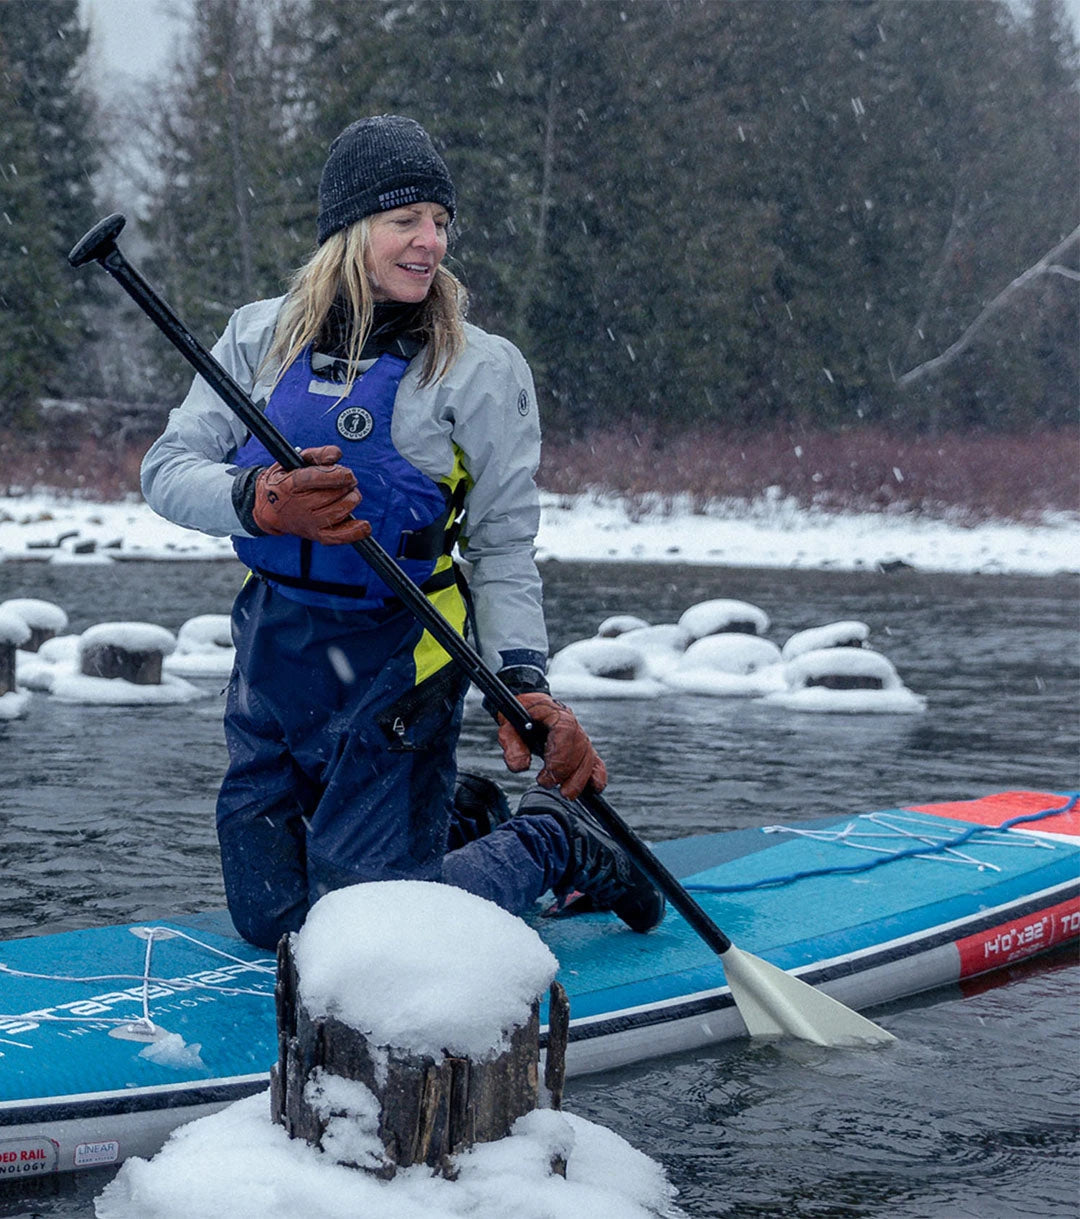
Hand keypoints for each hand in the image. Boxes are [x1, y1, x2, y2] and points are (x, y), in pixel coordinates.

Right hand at [252, 445, 370, 544]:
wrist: (269, 509)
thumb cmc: (286, 481)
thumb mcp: (296, 461)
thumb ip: (318, 454)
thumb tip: (336, 455)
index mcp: (290, 485)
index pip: (315, 479)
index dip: (336, 475)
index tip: (347, 473)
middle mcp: (299, 506)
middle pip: (332, 495)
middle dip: (346, 485)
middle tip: (347, 481)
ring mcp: (309, 523)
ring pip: (339, 512)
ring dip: (351, 500)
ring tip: (349, 494)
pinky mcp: (317, 535)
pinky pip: (339, 536)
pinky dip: (355, 532)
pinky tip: (365, 526)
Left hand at [497, 691, 607, 800]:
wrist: (528, 708)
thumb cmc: (519, 715)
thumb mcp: (508, 726)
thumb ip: (511, 745)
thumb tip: (521, 766)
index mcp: (555, 713)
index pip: (565, 733)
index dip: (559, 756)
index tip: (544, 774)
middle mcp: (572, 724)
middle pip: (580, 749)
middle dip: (566, 772)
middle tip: (548, 784)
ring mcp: (579, 736)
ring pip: (588, 758)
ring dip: (579, 779)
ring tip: (566, 794)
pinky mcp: (582, 747)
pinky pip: (596, 760)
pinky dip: (598, 774)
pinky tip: (594, 788)